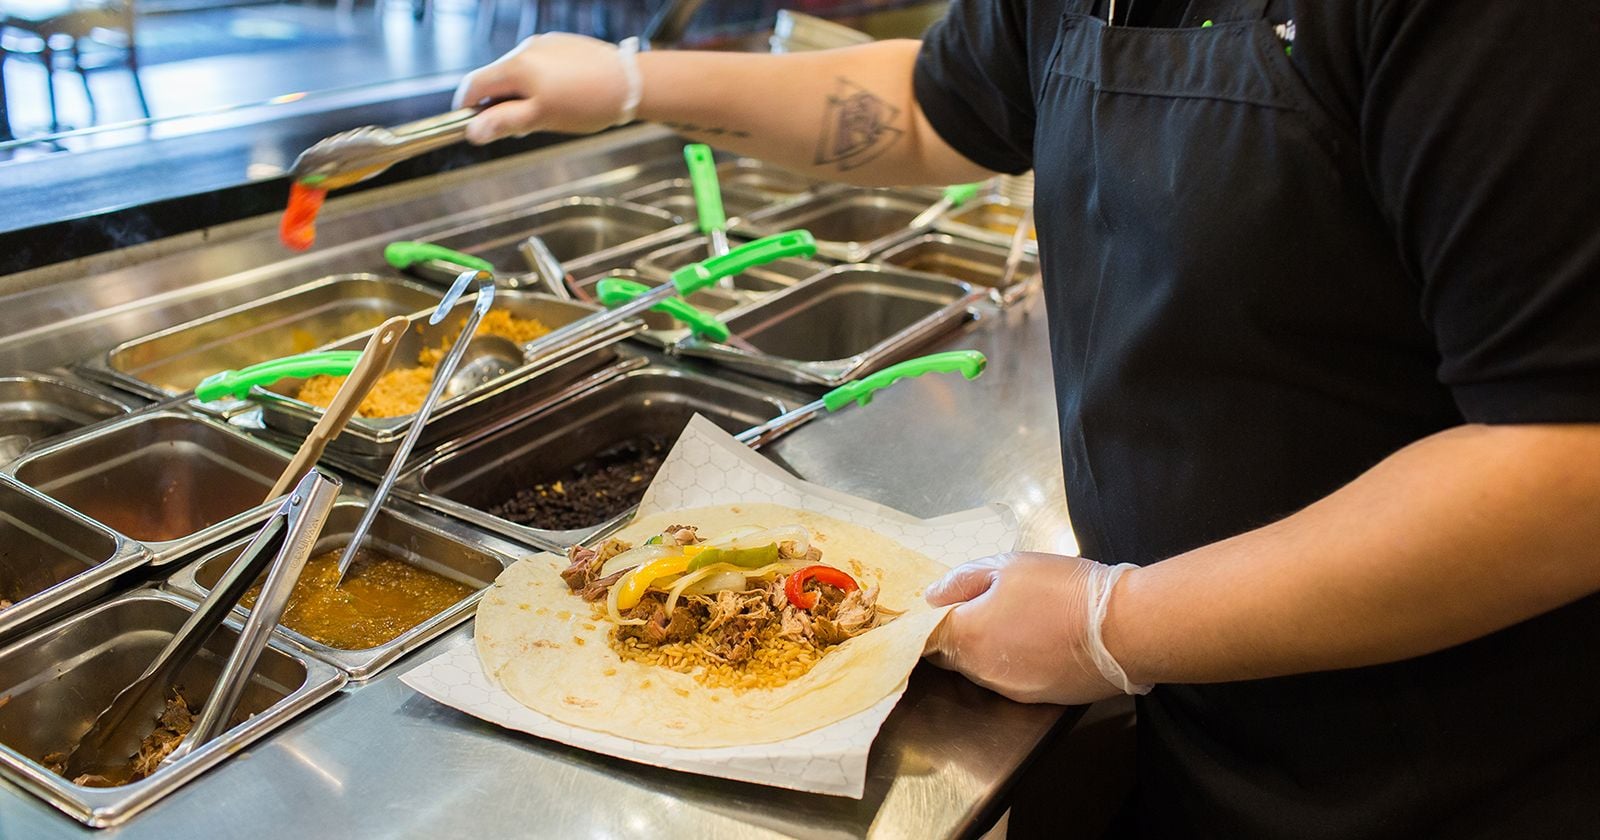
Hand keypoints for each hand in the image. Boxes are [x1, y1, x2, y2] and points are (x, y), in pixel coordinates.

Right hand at [453, 33, 633, 143]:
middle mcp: (527, 48)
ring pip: (518, 71)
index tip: (468, 122)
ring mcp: (546, 44)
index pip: (474, 84)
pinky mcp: (563, 44)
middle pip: (495, 77)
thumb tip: (472, 132)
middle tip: (518, 126)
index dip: (466, 106)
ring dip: (519, 92)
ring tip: (545, 113)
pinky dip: (538, 82)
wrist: (631, 83)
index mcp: (516, 66)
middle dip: (498, 102)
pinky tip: (560, 97)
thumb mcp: (541, 119)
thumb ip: (504, 123)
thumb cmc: (588, 104)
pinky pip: (539, 64)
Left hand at [923, 552, 1141, 704]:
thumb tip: (933, 596)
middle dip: (958, 633)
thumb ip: (962, 580)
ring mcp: (1010, 689)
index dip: (928, 621)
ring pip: (981, 669)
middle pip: (952, 655)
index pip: (925, 637)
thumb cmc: (1064, 590)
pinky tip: (1036, 639)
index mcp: (968, 637)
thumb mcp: (1008, 566)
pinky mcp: (1037, 698)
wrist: (1124, 628)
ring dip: (986, 648)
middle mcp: (982, 672)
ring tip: (1016, 619)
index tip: (940, 607)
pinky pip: (1010, 679)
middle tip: (982, 605)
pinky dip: (1013, 661)